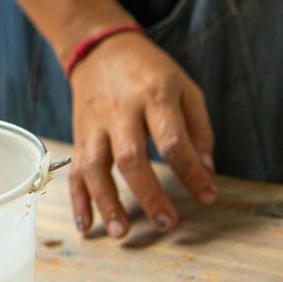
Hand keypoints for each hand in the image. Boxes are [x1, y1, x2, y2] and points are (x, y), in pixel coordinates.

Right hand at [66, 33, 217, 238]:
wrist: (100, 47)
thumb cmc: (151, 72)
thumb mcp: (186, 88)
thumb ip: (199, 129)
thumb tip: (206, 170)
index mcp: (155, 97)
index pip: (173, 141)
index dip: (191, 172)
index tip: (208, 197)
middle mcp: (122, 112)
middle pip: (131, 158)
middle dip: (149, 195)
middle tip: (168, 225)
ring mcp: (96, 124)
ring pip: (96, 167)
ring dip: (107, 203)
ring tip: (122, 233)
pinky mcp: (79, 134)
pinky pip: (74, 169)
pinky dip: (78, 199)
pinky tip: (86, 225)